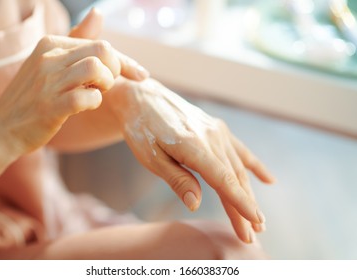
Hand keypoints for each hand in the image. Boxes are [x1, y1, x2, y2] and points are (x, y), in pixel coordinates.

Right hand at [0, 33, 148, 153]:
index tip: (140, 75)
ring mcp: (48, 82)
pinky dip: (95, 102)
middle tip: (107, 84)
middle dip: (116, 69)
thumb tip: (98, 12)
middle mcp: (49, 57)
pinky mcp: (50, 107)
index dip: (126, 61)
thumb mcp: (51, 62)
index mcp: (51, 44)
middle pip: (103, 51)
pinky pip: (86, 97)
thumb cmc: (34, 95)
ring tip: (96, 93)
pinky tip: (86, 105)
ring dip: (106, 84)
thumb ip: (77, 41)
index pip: (100, 44)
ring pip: (96, 69)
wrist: (2, 127)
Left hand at [107, 78, 275, 242]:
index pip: (223, 180)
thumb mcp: (151, 158)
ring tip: (258, 218)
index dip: (240, 203)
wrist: (143, 98)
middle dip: (244, 207)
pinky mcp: (217, 128)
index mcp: (194, 146)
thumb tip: (195, 204)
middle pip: (233, 178)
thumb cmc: (142, 130)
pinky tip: (268, 180)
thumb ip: (176, 179)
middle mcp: (211, 137)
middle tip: (253, 234)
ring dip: (249, 193)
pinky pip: (239, 150)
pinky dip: (254, 166)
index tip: (254, 222)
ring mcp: (217, 131)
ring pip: (238, 168)